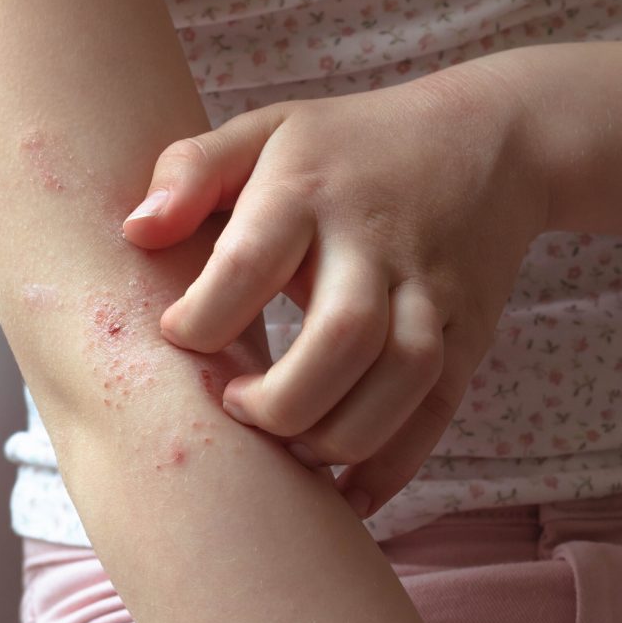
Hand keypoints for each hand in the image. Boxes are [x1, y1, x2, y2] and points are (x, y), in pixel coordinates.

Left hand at [121, 57, 546, 517]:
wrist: (486, 143)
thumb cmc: (351, 146)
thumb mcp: (268, 129)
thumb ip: (192, 169)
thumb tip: (135, 233)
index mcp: (309, 187)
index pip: (249, 264)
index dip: (202, 320)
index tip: (180, 339)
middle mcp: (377, 241)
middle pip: (342, 337)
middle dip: (279, 400)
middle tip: (237, 408)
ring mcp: (433, 290)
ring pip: (403, 380)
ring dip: (339, 437)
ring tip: (291, 445)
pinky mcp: (469, 333)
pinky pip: (438, 410)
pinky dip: (393, 466)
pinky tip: (346, 493)